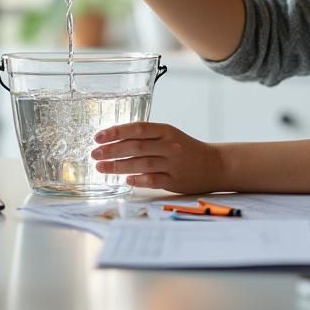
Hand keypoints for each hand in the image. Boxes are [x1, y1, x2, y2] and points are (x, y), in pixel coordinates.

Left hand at [91, 122, 224, 194]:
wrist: (215, 165)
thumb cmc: (187, 149)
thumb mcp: (170, 136)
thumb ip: (147, 137)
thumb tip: (115, 140)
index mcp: (166, 131)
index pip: (137, 128)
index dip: (116, 132)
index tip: (98, 137)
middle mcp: (169, 146)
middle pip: (135, 146)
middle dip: (111, 150)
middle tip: (94, 154)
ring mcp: (172, 164)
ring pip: (140, 164)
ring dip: (118, 166)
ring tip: (101, 168)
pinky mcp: (175, 181)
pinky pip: (152, 180)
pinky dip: (137, 179)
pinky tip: (126, 179)